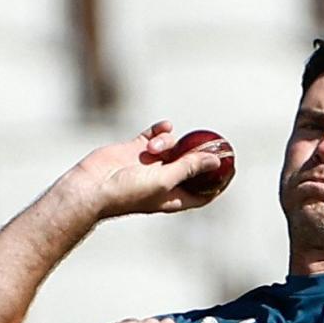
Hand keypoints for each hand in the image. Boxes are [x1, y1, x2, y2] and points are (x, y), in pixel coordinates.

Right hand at [75, 120, 222, 217]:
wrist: (91, 186)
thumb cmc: (128, 192)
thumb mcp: (165, 180)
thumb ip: (189, 168)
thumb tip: (215, 160)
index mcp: (174, 196)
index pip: (203, 192)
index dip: (218, 182)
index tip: (232, 168)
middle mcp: (163, 180)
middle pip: (190, 166)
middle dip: (200, 154)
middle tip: (214, 139)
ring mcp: (149, 165)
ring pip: (172, 146)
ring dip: (167, 142)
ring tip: (153, 148)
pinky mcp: (134, 150)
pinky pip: (154, 135)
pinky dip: (160, 130)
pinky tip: (163, 127)